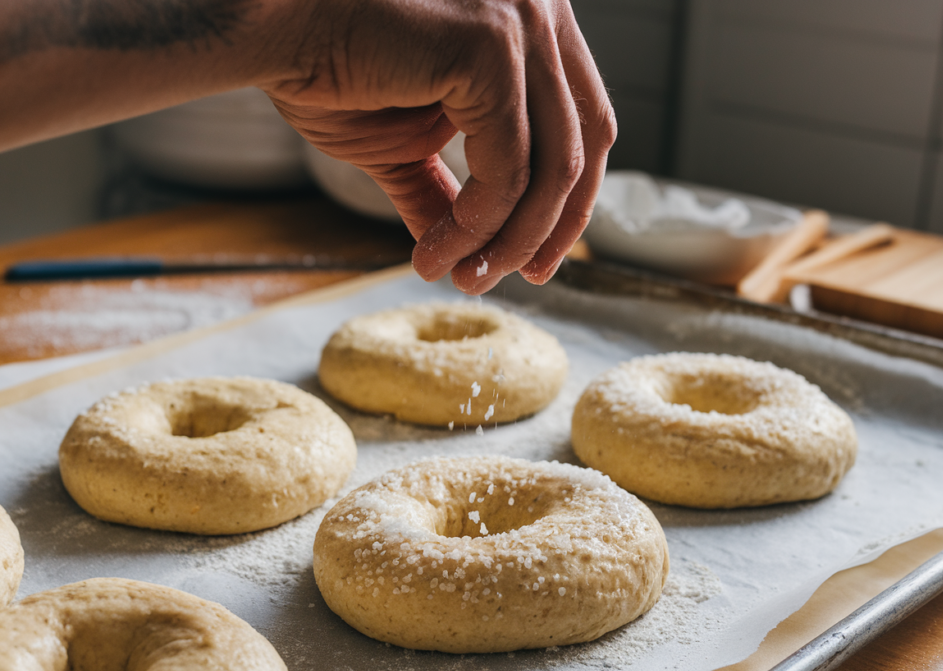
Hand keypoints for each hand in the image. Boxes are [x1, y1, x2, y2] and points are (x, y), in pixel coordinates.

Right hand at [265, 0, 614, 293]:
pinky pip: (509, 166)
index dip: (571, 203)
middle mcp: (542, 10)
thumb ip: (452, 191)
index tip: (535, 261)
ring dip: (508, 240)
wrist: (265, 31)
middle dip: (551, 228)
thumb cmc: (326, 70)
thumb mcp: (407, 145)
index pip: (584, 126)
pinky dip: (479, 224)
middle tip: (510, 280)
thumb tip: (469, 251)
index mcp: (534, 26)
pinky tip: (437, 252)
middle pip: (586, 146)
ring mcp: (522, 21)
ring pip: (552, 168)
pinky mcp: (492, 44)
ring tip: (463, 277)